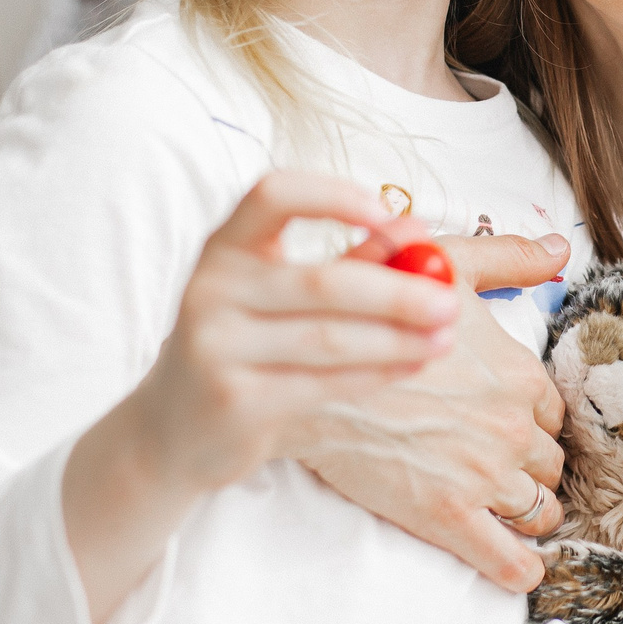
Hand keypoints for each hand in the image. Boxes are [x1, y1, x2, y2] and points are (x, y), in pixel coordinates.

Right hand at [64, 172, 457, 622]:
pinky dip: (376, 372)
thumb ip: (346, 260)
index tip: (387, 213)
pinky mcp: (233, 400)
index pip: (272, 195)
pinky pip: (323, 382)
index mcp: (224, 246)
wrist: (173, 427)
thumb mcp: (280, 294)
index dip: (334, 197)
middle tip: (449, 301)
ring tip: (444, 336)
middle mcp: (211, 289)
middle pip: (322, 281)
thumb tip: (416, 230)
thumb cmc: (245, 344)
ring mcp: (215, 347)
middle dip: (398, 292)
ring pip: (330, 339)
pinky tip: (411, 364)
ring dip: (398, 338)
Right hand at [301, 230, 572, 595]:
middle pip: (548, 462)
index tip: (508, 426)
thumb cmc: (371, 310)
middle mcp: (511, 425)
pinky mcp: (449, 518)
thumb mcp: (443, 266)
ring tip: (505, 513)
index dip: (530, 421)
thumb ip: (507, 258)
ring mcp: (484, 474)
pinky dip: (521, 568)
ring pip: (538, 509)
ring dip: (528, 513)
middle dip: (529, 467)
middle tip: (497, 469)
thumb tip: (559, 249)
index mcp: (516, 372)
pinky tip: (519, 567)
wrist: (303, 372)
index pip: (550, 412)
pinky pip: (508, 560)